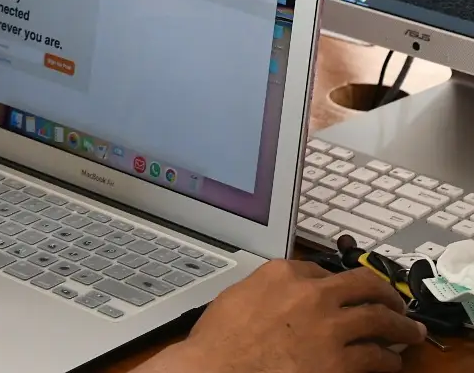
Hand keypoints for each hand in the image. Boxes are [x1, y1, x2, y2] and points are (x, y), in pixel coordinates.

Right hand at [143, 261, 425, 372]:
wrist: (220, 368)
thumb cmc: (222, 339)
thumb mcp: (240, 295)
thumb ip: (268, 288)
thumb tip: (282, 296)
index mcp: (283, 272)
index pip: (323, 269)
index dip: (340, 283)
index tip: (348, 290)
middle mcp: (312, 292)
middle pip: (364, 284)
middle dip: (386, 293)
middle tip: (396, 302)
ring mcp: (330, 326)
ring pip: (380, 319)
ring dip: (401, 325)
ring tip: (411, 331)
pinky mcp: (342, 361)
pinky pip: (378, 357)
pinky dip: (390, 359)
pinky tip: (391, 361)